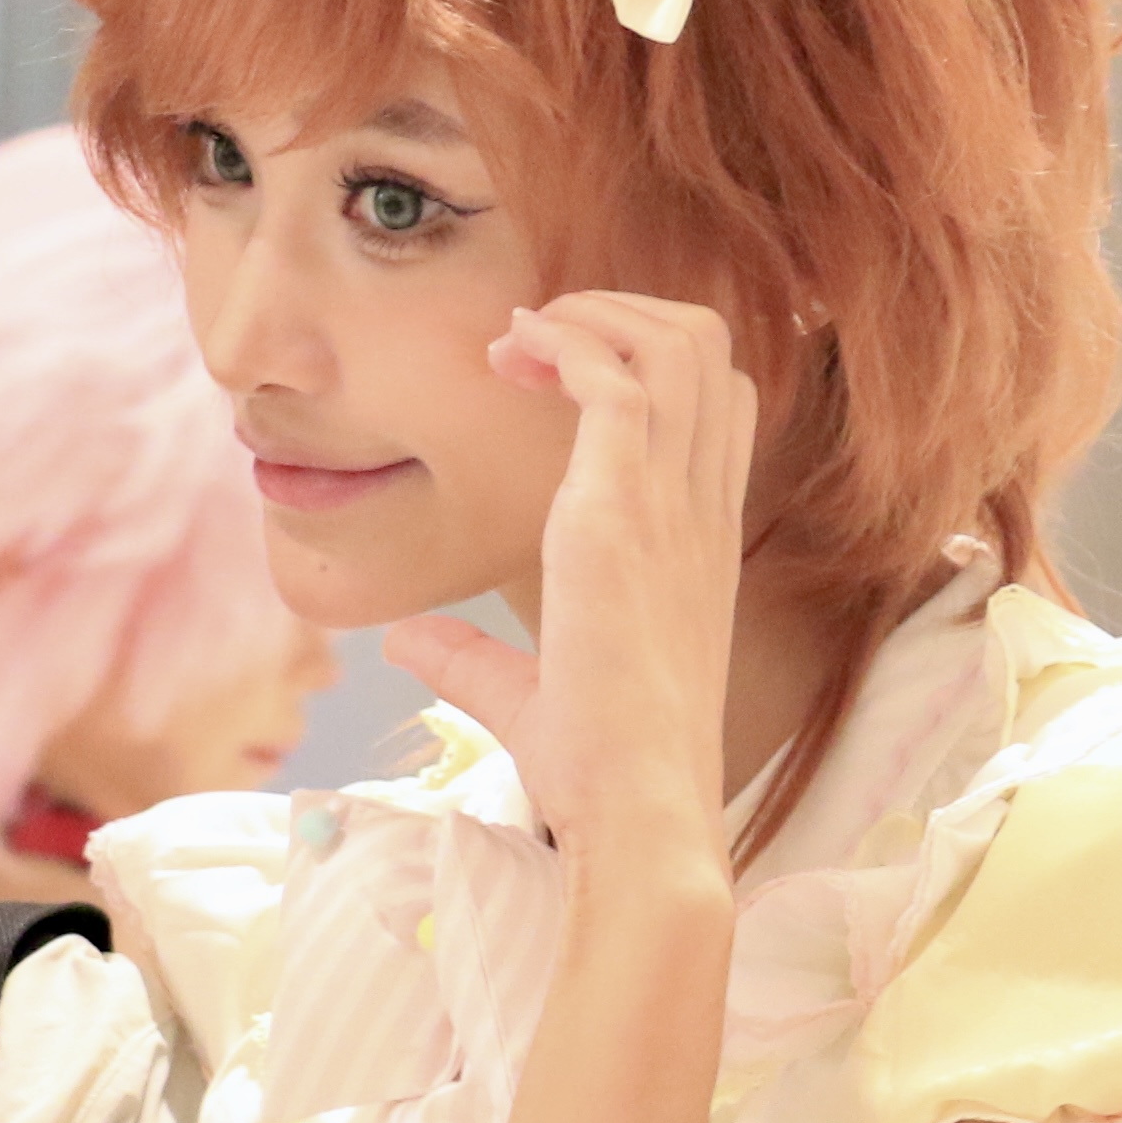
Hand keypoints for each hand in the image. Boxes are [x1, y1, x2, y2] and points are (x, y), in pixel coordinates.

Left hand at [388, 292, 752, 880]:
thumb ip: (473, 659)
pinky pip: (619, 379)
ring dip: (591, 315)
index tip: (550, 374)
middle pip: (708, 347)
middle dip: (618, 312)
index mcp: (696, 539)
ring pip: (675, 342)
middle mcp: (698, 509)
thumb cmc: (599, 770)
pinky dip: (567, 341)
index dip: (643, 355)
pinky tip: (513, 357)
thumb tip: (405, 640)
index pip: (716, 398)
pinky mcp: (624, 514)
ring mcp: (670, 506)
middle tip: (530, 343)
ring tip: (519, 339)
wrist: (638, 810)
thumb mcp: (528, 696)